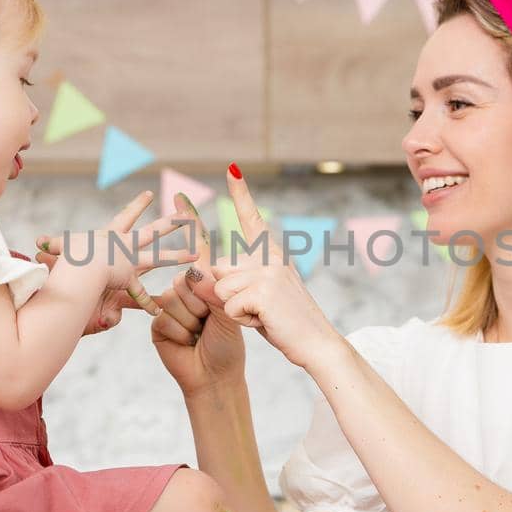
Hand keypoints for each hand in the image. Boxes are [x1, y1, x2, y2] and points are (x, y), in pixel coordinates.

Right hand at [34, 190, 195, 335]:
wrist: (77, 265)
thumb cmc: (68, 254)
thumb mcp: (61, 247)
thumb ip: (53, 246)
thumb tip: (37, 244)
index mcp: (112, 234)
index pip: (127, 215)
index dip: (138, 205)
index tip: (149, 195)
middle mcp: (125, 244)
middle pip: (153, 231)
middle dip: (171, 223)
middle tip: (188, 216)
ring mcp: (129, 260)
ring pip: (159, 257)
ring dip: (178, 256)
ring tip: (195, 254)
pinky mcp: (127, 278)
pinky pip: (139, 293)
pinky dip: (146, 303)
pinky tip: (158, 311)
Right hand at [150, 193, 246, 392]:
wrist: (216, 376)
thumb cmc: (228, 344)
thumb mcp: (230, 313)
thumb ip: (216, 290)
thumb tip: (195, 273)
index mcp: (205, 281)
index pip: (196, 248)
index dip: (189, 222)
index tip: (182, 196)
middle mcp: (184, 289)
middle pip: (185, 278)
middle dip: (202, 304)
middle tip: (209, 325)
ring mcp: (168, 305)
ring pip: (175, 298)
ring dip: (192, 322)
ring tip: (199, 335)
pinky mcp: (156, 322)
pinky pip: (165, 316)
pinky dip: (180, 333)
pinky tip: (186, 343)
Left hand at [210, 167, 343, 372]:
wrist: (316, 343)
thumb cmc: (284, 322)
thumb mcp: (254, 298)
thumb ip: (229, 283)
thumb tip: (196, 274)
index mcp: (272, 254)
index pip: (252, 219)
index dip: (241, 194)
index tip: (232, 168)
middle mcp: (270, 257)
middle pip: (219, 270)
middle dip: (227, 296)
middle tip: (258, 309)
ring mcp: (268, 272)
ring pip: (220, 290)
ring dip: (235, 310)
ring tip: (263, 315)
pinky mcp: (263, 291)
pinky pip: (228, 306)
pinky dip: (242, 320)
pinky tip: (265, 322)